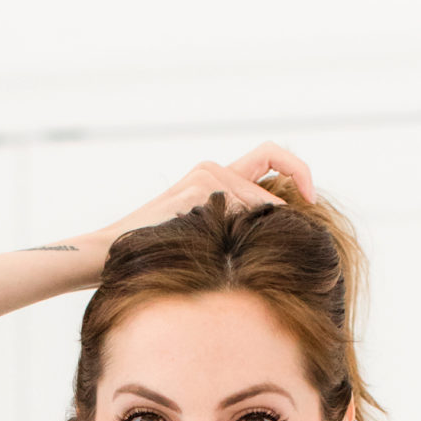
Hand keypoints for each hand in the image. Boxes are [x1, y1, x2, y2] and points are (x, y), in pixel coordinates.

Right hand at [94, 141, 316, 253]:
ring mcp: (204, 178)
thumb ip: (231, 224)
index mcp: (212, 176)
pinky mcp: (197, 191)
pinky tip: (223, 256)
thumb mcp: (198, 234)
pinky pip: (238, 212)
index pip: (269, 159)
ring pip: (254, 204)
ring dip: (256, 235)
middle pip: (269, 184)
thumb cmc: (153, 254)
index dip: (298, 170)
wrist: (108, 254)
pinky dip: (241, 235)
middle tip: (303, 233)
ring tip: (242, 262)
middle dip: (288, 209)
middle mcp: (211, 170)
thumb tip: (275, 238)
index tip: (313, 198)